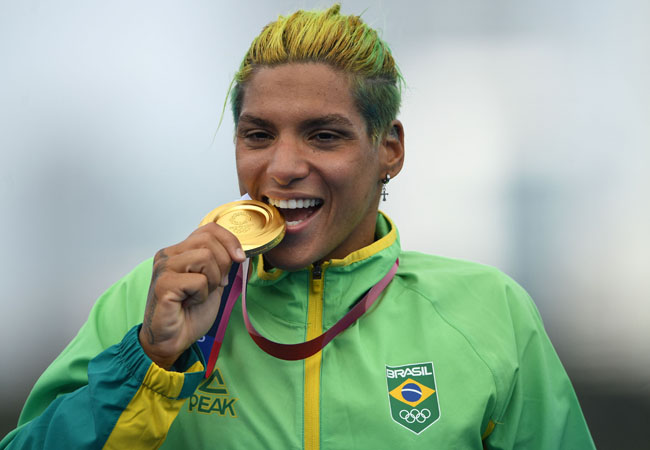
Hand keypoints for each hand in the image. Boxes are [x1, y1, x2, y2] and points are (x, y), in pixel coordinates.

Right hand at [139, 223, 245, 368]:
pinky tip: (190, 303)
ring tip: (200, 294)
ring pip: (206, 257)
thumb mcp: (213, 282)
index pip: (209, 228)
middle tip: (214, 285)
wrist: (173, 340)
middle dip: (223, 265)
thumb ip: (220, 263)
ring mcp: (163, 268)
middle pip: (210, 241)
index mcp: (179, 251)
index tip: (239, 258)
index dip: (230, 240)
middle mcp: (168, 254)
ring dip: (213, 280)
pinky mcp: (164, 284)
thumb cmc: (190, 313)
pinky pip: (199, 280)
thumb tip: (237, 250)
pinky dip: (202, 294)